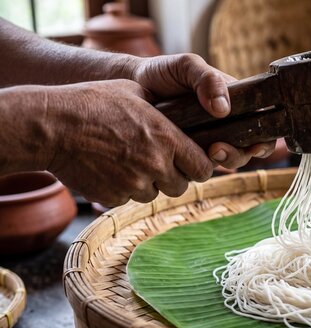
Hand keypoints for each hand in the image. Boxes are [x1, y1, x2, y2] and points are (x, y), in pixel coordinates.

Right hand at [46, 79, 212, 206]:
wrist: (52, 126)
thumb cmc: (92, 103)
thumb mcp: (134, 92)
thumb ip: (163, 108)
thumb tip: (180, 110)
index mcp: (167, 139)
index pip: (203, 168)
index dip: (200, 166)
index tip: (193, 163)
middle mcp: (155, 165)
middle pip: (181, 187)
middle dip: (173, 177)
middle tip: (158, 163)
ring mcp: (133, 185)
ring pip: (153, 194)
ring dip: (147, 183)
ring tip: (128, 161)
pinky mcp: (112, 198)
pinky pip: (126, 199)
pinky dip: (122, 189)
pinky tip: (108, 169)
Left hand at [129, 54, 275, 167]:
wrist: (131, 86)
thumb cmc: (162, 72)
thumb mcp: (187, 66)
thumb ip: (207, 80)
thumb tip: (225, 109)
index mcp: (235, 102)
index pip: (262, 125)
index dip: (265, 139)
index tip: (255, 144)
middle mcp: (227, 123)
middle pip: (248, 148)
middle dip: (240, 154)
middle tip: (219, 149)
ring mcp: (211, 139)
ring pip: (230, 160)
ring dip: (225, 161)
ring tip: (209, 152)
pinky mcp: (192, 152)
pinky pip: (205, 166)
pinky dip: (203, 167)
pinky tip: (191, 160)